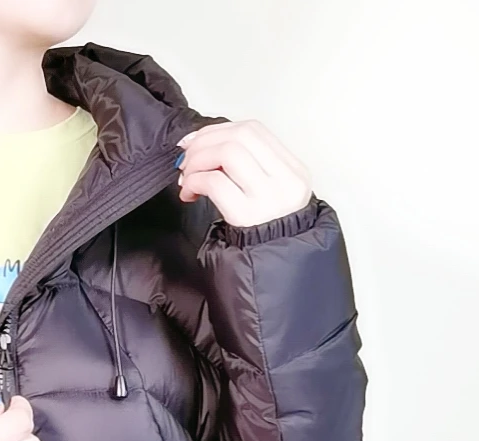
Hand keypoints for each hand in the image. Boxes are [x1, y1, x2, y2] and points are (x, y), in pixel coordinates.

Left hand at [176, 119, 312, 226]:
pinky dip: (195, 181)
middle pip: (239, 136)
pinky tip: (189, 193)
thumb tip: (201, 146)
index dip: (217, 130)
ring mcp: (268, 197)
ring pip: (227, 153)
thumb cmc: (263, 235)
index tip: (195, 141)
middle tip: (186, 160)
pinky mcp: (247, 214)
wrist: (273, 272)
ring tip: (187, 178)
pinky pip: (215, 182)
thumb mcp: (267, 194)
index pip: (253, 130)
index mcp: (292, 170)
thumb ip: (245, 168)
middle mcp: (285, 179)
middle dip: (204, 143)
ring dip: (198, 160)